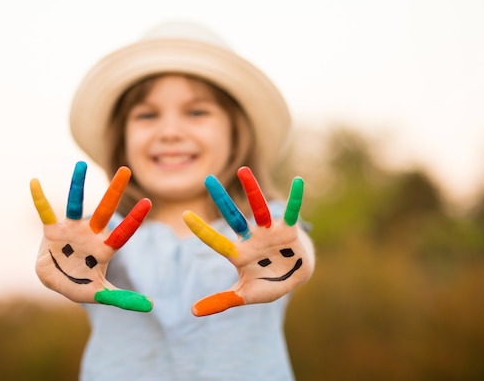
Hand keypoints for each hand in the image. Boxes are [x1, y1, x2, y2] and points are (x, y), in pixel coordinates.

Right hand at [30, 161, 152, 311]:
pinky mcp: (52, 230)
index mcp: (103, 249)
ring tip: (80, 165)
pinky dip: (40, 199)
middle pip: (105, 210)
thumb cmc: (81, 284)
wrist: (56, 282)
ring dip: (77, 185)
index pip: (122, 234)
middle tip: (126, 169)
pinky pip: (45, 212)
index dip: (133, 220)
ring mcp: (71, 230)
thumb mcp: (101, 295)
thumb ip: (123, 299)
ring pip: (75, 204)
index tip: (147, 202)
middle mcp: (90, 234)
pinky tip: (34, 182)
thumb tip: (151, 305)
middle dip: (114, 191)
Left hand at [183, 166, 313, 315]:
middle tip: (207, 179)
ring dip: (251, 191)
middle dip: (221, 199)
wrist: (297, 276)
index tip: (185, 216)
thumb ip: (222, 301)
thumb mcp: (246, 295)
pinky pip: (292, 212)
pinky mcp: (288, 229)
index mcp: (239, 254)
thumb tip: (193, 311)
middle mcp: (251, 238)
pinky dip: (296, 198)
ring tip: (243, 171)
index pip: (217, 241)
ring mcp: (269, 232)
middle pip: (233, 217)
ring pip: (259, 208)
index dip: (203, 230)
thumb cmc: (269, 282)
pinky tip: (298, 181)